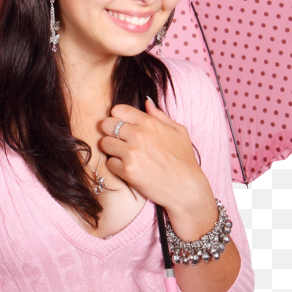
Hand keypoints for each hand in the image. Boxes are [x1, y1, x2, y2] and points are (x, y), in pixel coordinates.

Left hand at [98, 97, 208, 219]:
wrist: (186, 189)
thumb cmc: (184, 160)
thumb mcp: (179, 131)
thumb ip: (160, 115)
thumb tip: (147, 102)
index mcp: (149, 123)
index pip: (118, 110)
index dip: (118, 117)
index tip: (122, 126)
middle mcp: (138, 135)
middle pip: (106, 125)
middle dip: (110, 132)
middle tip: (119, 141)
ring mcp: (131, 153)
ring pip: (104, 144)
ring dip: (112, 149)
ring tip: (124, 156)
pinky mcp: (126, 171)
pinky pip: (109, 163)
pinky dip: (116, 166)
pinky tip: (128, 168)